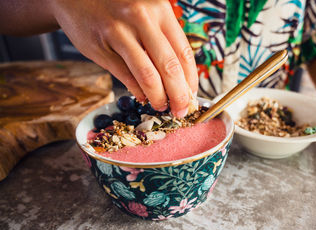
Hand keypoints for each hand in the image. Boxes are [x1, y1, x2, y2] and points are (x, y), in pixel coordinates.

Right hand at [49, 0, 197, 116]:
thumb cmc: (117, 6)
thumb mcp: (146, 11)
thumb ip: (163, 38)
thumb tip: (181, 77)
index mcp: (160, 10)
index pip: (184, 53)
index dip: (191, 80)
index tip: (192, 95)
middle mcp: (141, 19)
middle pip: (170, 67)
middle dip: (179, 95)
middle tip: (181, 110)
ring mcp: (119, 33)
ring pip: (148, 76)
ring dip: (158, 98)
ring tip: (161, 106)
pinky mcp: (100, 48)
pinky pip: (125, 77)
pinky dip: (138, 91)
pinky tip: (143, 97)